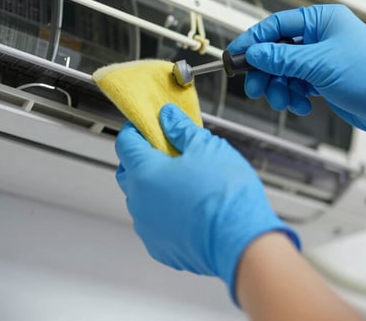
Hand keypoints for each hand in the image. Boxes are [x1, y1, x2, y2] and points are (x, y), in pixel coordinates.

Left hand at [115, 104, 298, 302]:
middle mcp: (139, 201)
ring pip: (141, 200)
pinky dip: (164, 213)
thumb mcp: (206, 147)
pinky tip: (188, 208)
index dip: (136, 131)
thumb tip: (168, 118)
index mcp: (145, 172)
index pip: (125, 144)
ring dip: (153, 188)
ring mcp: (147, 227)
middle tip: (167, 151)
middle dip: (141, 159)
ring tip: (183, 182)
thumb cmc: (225, 194)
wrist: (240, 240)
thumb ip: (181, 129)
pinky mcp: (160, 247)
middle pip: (128, 172)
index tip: (148, 126)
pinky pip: (154, 223)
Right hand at [227, 5, 365, 152]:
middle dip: (265, 70)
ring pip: (284, 70)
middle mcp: (322, 36)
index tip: (235, 55)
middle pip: (277, 50)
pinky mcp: (325, 79)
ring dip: (279, 87)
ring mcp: (323, 59)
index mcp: (323, 20)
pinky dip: (293, 96)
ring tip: (283, 100)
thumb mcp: (319, 64)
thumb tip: (254, 52)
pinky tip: (300, 104)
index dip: (253, 41)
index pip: (277, 25)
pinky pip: (296, 84)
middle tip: (255, 87)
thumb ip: (281, 58)